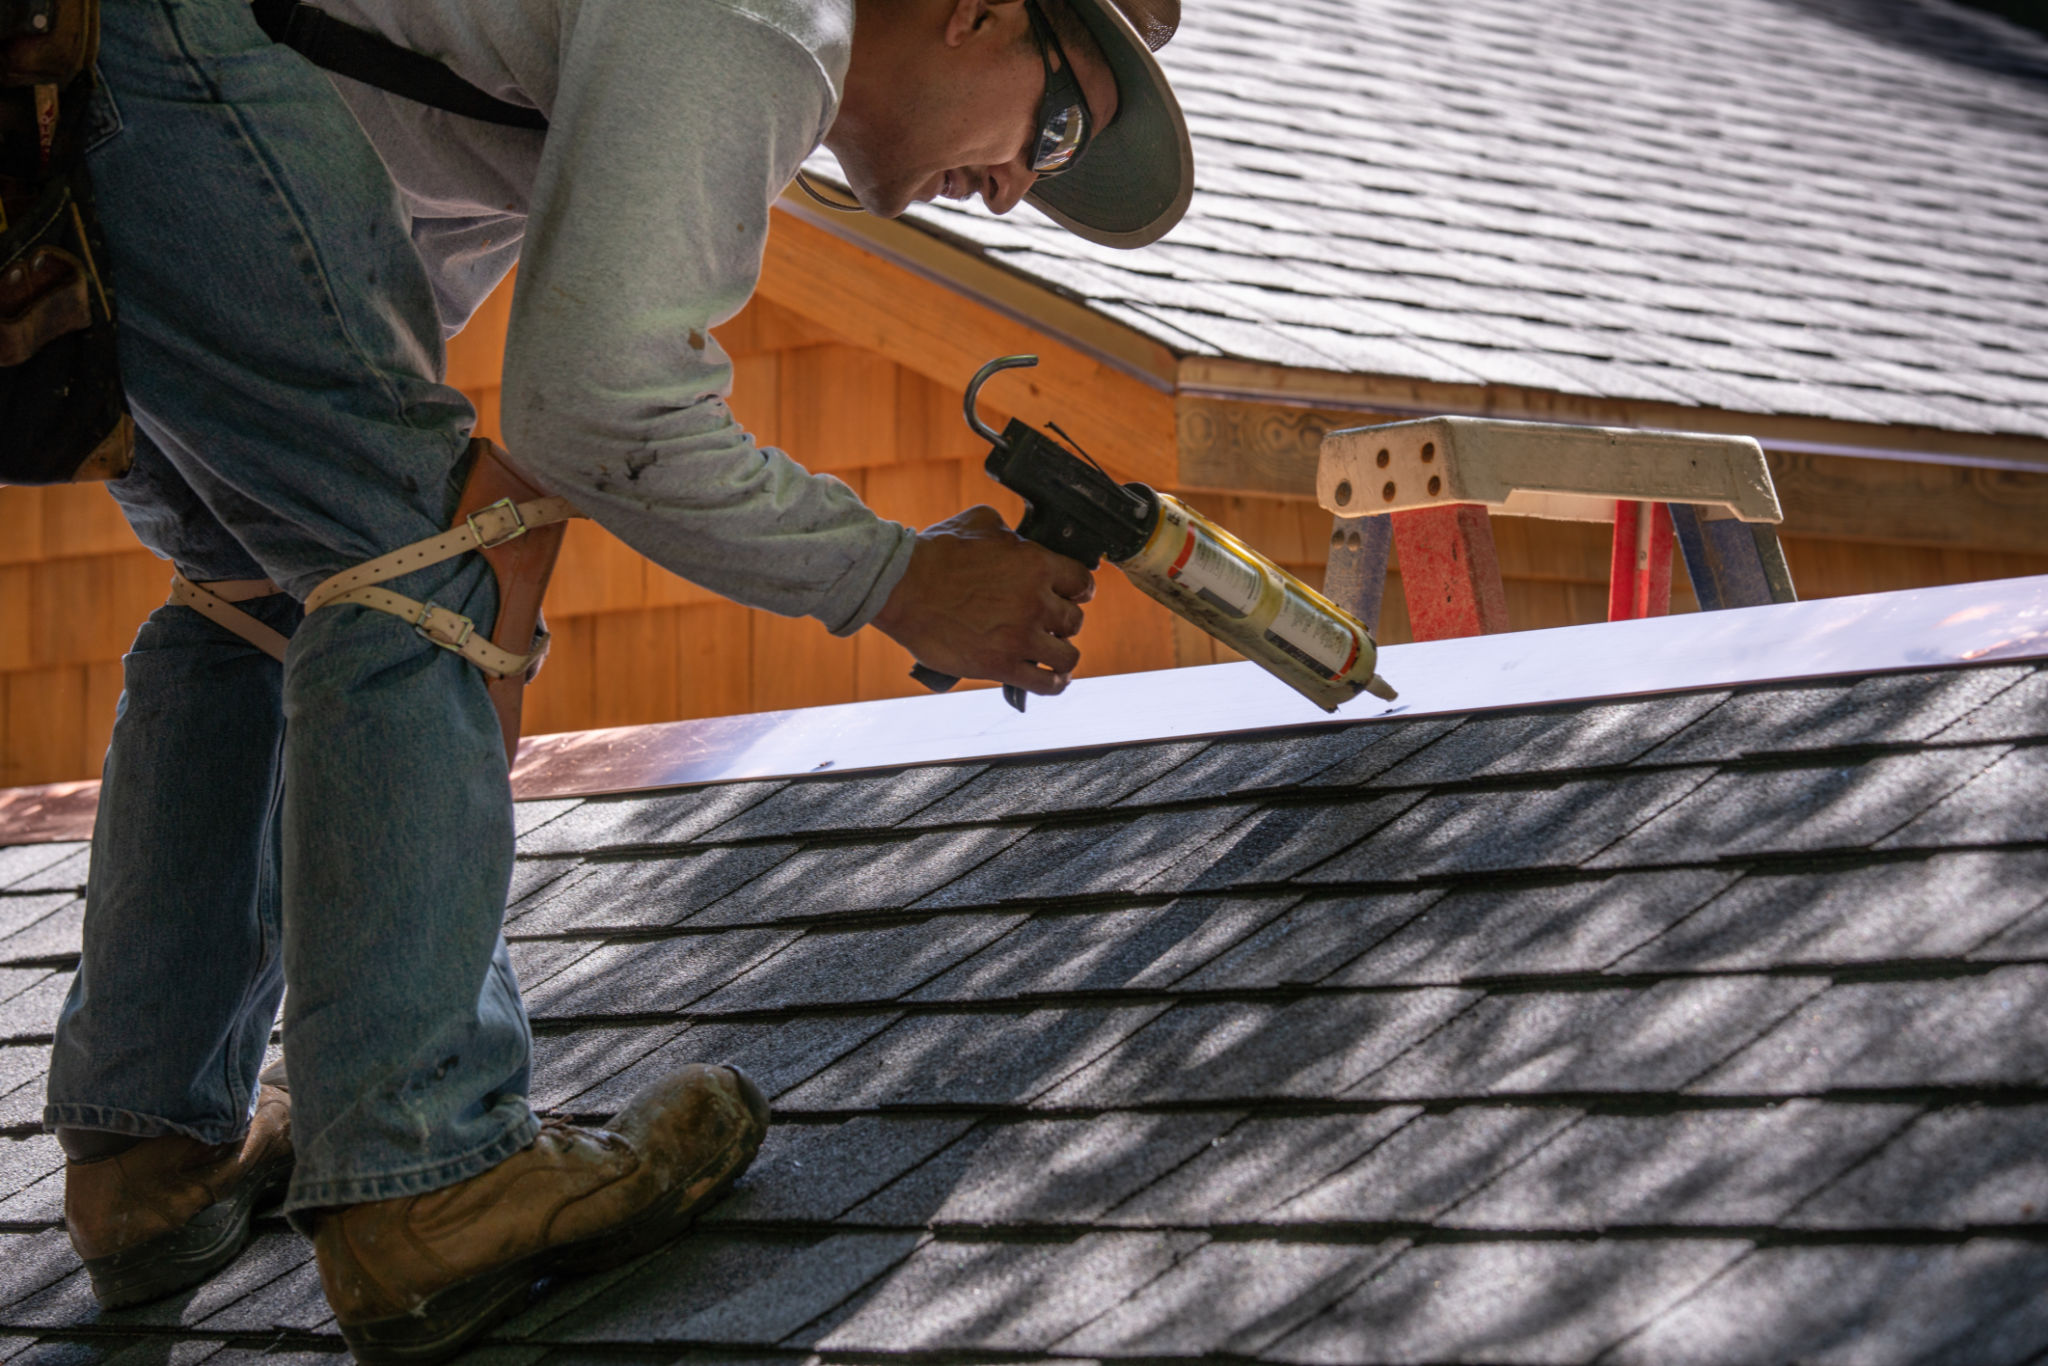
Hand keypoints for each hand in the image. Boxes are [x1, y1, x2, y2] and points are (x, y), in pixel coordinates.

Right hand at [870, 505, 1094, 695]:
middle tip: (1048, 621)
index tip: (1072, 594)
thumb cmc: (936, 553)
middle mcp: (1035, 602)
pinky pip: (1046, 684)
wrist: (902, 587)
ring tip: (1052, 652)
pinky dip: (1054, 684)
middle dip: (1063, 620)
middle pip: (1075, 620)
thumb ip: (1011, 534)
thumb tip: (1020, 540)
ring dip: (1062, 653)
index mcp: (1036, 564)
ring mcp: (1020, 637)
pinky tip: (1053, 679)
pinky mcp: (1001, 666)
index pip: (1083, 582)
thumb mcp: (980, 522)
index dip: (1078, 589)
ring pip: (1068, 655)